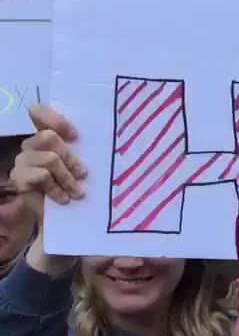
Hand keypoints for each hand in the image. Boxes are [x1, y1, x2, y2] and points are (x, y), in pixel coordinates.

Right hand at [13, 105, 85, 275]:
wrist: (66, 223)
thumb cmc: (79, 190)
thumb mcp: (85, 167)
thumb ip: (88, 150)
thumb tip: (121, 137)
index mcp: (46, 137)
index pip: (38, 112)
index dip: (53, 117)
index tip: (76, 135)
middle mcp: (31, 146)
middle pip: (49, 137)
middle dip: (70, 157)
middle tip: (82, 174)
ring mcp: (22, 162)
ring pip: (49, 158)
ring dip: (67, 177)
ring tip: (76, 191)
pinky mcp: (19, 180)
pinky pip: (40, 176)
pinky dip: (57, 188)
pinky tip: (64, 199)